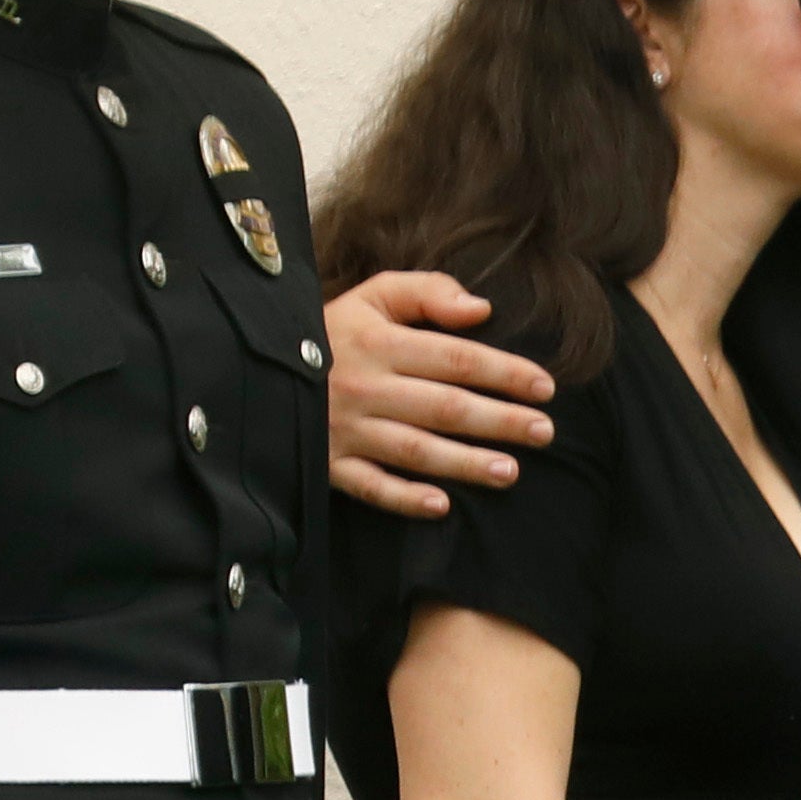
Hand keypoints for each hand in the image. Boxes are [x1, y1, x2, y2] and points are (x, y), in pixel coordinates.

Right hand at [325, 269, 555, 520]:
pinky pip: (369, 486)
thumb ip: (426, 293)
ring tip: (510, 472)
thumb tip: (481, 310)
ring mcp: (346, 429)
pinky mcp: (328, 464)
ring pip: (415, 450)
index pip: (455, 358)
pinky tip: (441, 506)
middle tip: (544, 432)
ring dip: (464, 463)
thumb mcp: (372, 296)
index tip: (545, 387)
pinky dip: (403, 498)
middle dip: (499, 420)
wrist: (255, 369)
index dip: (504, 372)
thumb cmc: (331, 332)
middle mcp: (365, 386)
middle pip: (444, 407)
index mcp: (379, 341)